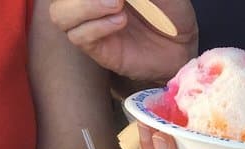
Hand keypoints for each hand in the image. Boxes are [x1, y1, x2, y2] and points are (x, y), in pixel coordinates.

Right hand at [49, 0, 197, 82]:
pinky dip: (97, 26)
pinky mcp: (98, 49)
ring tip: (117, 4)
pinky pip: (79, 37)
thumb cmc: (170, 11)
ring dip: (85, 6)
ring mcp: (90, 25)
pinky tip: (120, 21)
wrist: (184, 44)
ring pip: (60, 14)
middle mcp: (88, 4)